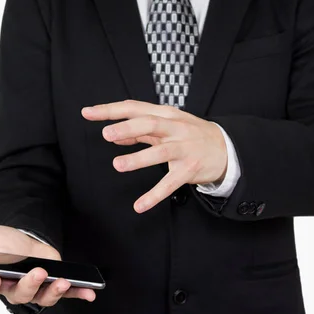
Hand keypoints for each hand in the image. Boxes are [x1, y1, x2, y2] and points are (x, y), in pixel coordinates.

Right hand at [0, 225, 95, 305]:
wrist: (21, 237)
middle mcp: (16, 288)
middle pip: (21, 294)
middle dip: (29, 285)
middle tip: (37, 272)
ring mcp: (36, 286)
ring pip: (44, 296)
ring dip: (54, 291)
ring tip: (62, 281)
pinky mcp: (53, 282)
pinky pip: (67, 292)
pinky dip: (78, 293)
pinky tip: (90, 294)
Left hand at [82, 100, 227, 212]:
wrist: (226, 148)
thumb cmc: (191, 134)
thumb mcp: (168, 126)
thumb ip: (141, 130)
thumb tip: (115, 133)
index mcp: (166, 115)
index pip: (135, 108)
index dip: (110, 110)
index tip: (87, 112)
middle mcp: (175, 129)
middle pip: (150, 124)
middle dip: (127, 128)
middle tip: (106, 134)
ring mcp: (183, 149)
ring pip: (160, 152)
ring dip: (139, 158)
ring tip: (118, 165)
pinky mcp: (189, 170)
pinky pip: (170, 184)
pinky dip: (154, 195)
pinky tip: (139, 205)